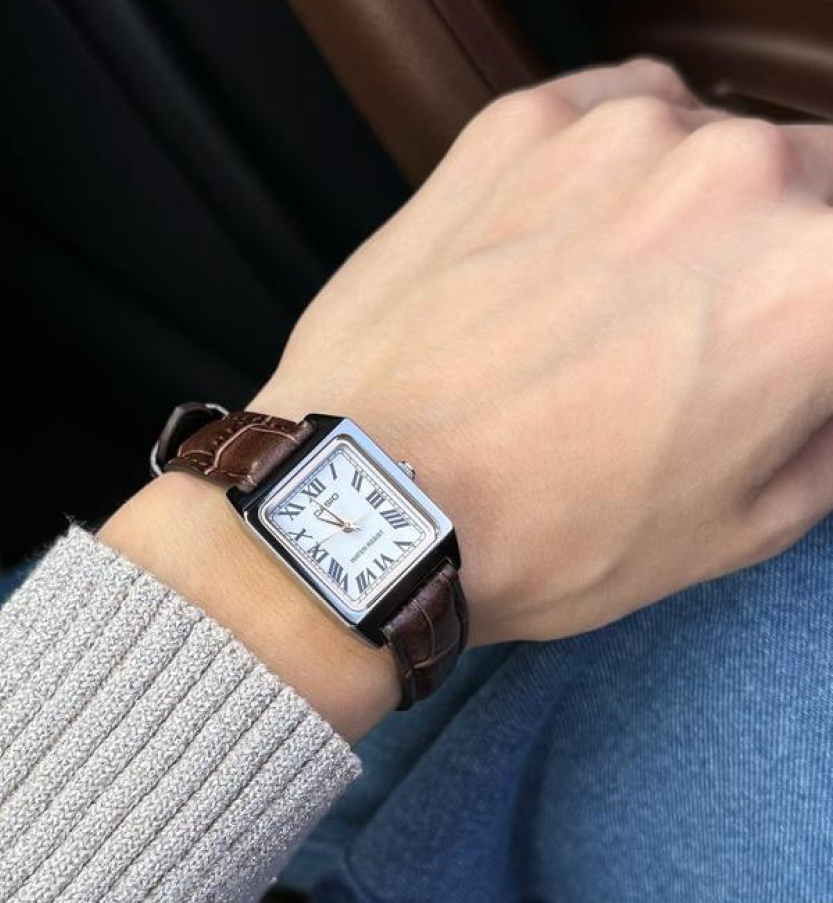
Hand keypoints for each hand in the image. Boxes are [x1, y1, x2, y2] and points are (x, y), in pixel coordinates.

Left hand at [251, 59, 832, 644]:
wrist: (375, 499)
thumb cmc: (549, 532)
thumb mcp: (738, 526)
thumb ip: (831, 440)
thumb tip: (831, 392)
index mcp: (818, 282)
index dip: (816, 324)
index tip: (782, 356)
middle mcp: (740, 175)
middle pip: (808, 186)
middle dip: (774, 256)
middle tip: (700, 332)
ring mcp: (622, 134)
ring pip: (709, 142)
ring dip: (690, 207)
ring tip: (613, 296)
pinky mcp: (521, 124)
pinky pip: (611, 111)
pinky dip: (611, 165)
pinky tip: (566, 238)